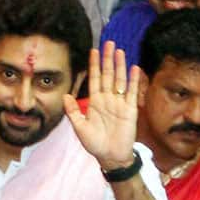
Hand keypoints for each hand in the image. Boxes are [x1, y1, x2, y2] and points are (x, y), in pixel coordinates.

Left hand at [64, 41, 141, 169]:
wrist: (110, 156)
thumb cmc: (95, 143)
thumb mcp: (79, 128)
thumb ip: (73, 111)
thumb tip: (65, 95)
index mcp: (95, 102)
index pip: (94, 79)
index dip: (94, 65)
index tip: (94, 50)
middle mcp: (107, 99)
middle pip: (107, 75)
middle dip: (107, 59)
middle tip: (108, 42)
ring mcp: (119, 103)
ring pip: (119, 80)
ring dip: (120, 65)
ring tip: (119, 50)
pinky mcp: (130, 109)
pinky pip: (131, 92)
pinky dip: (133, 80)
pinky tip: (134, 68)